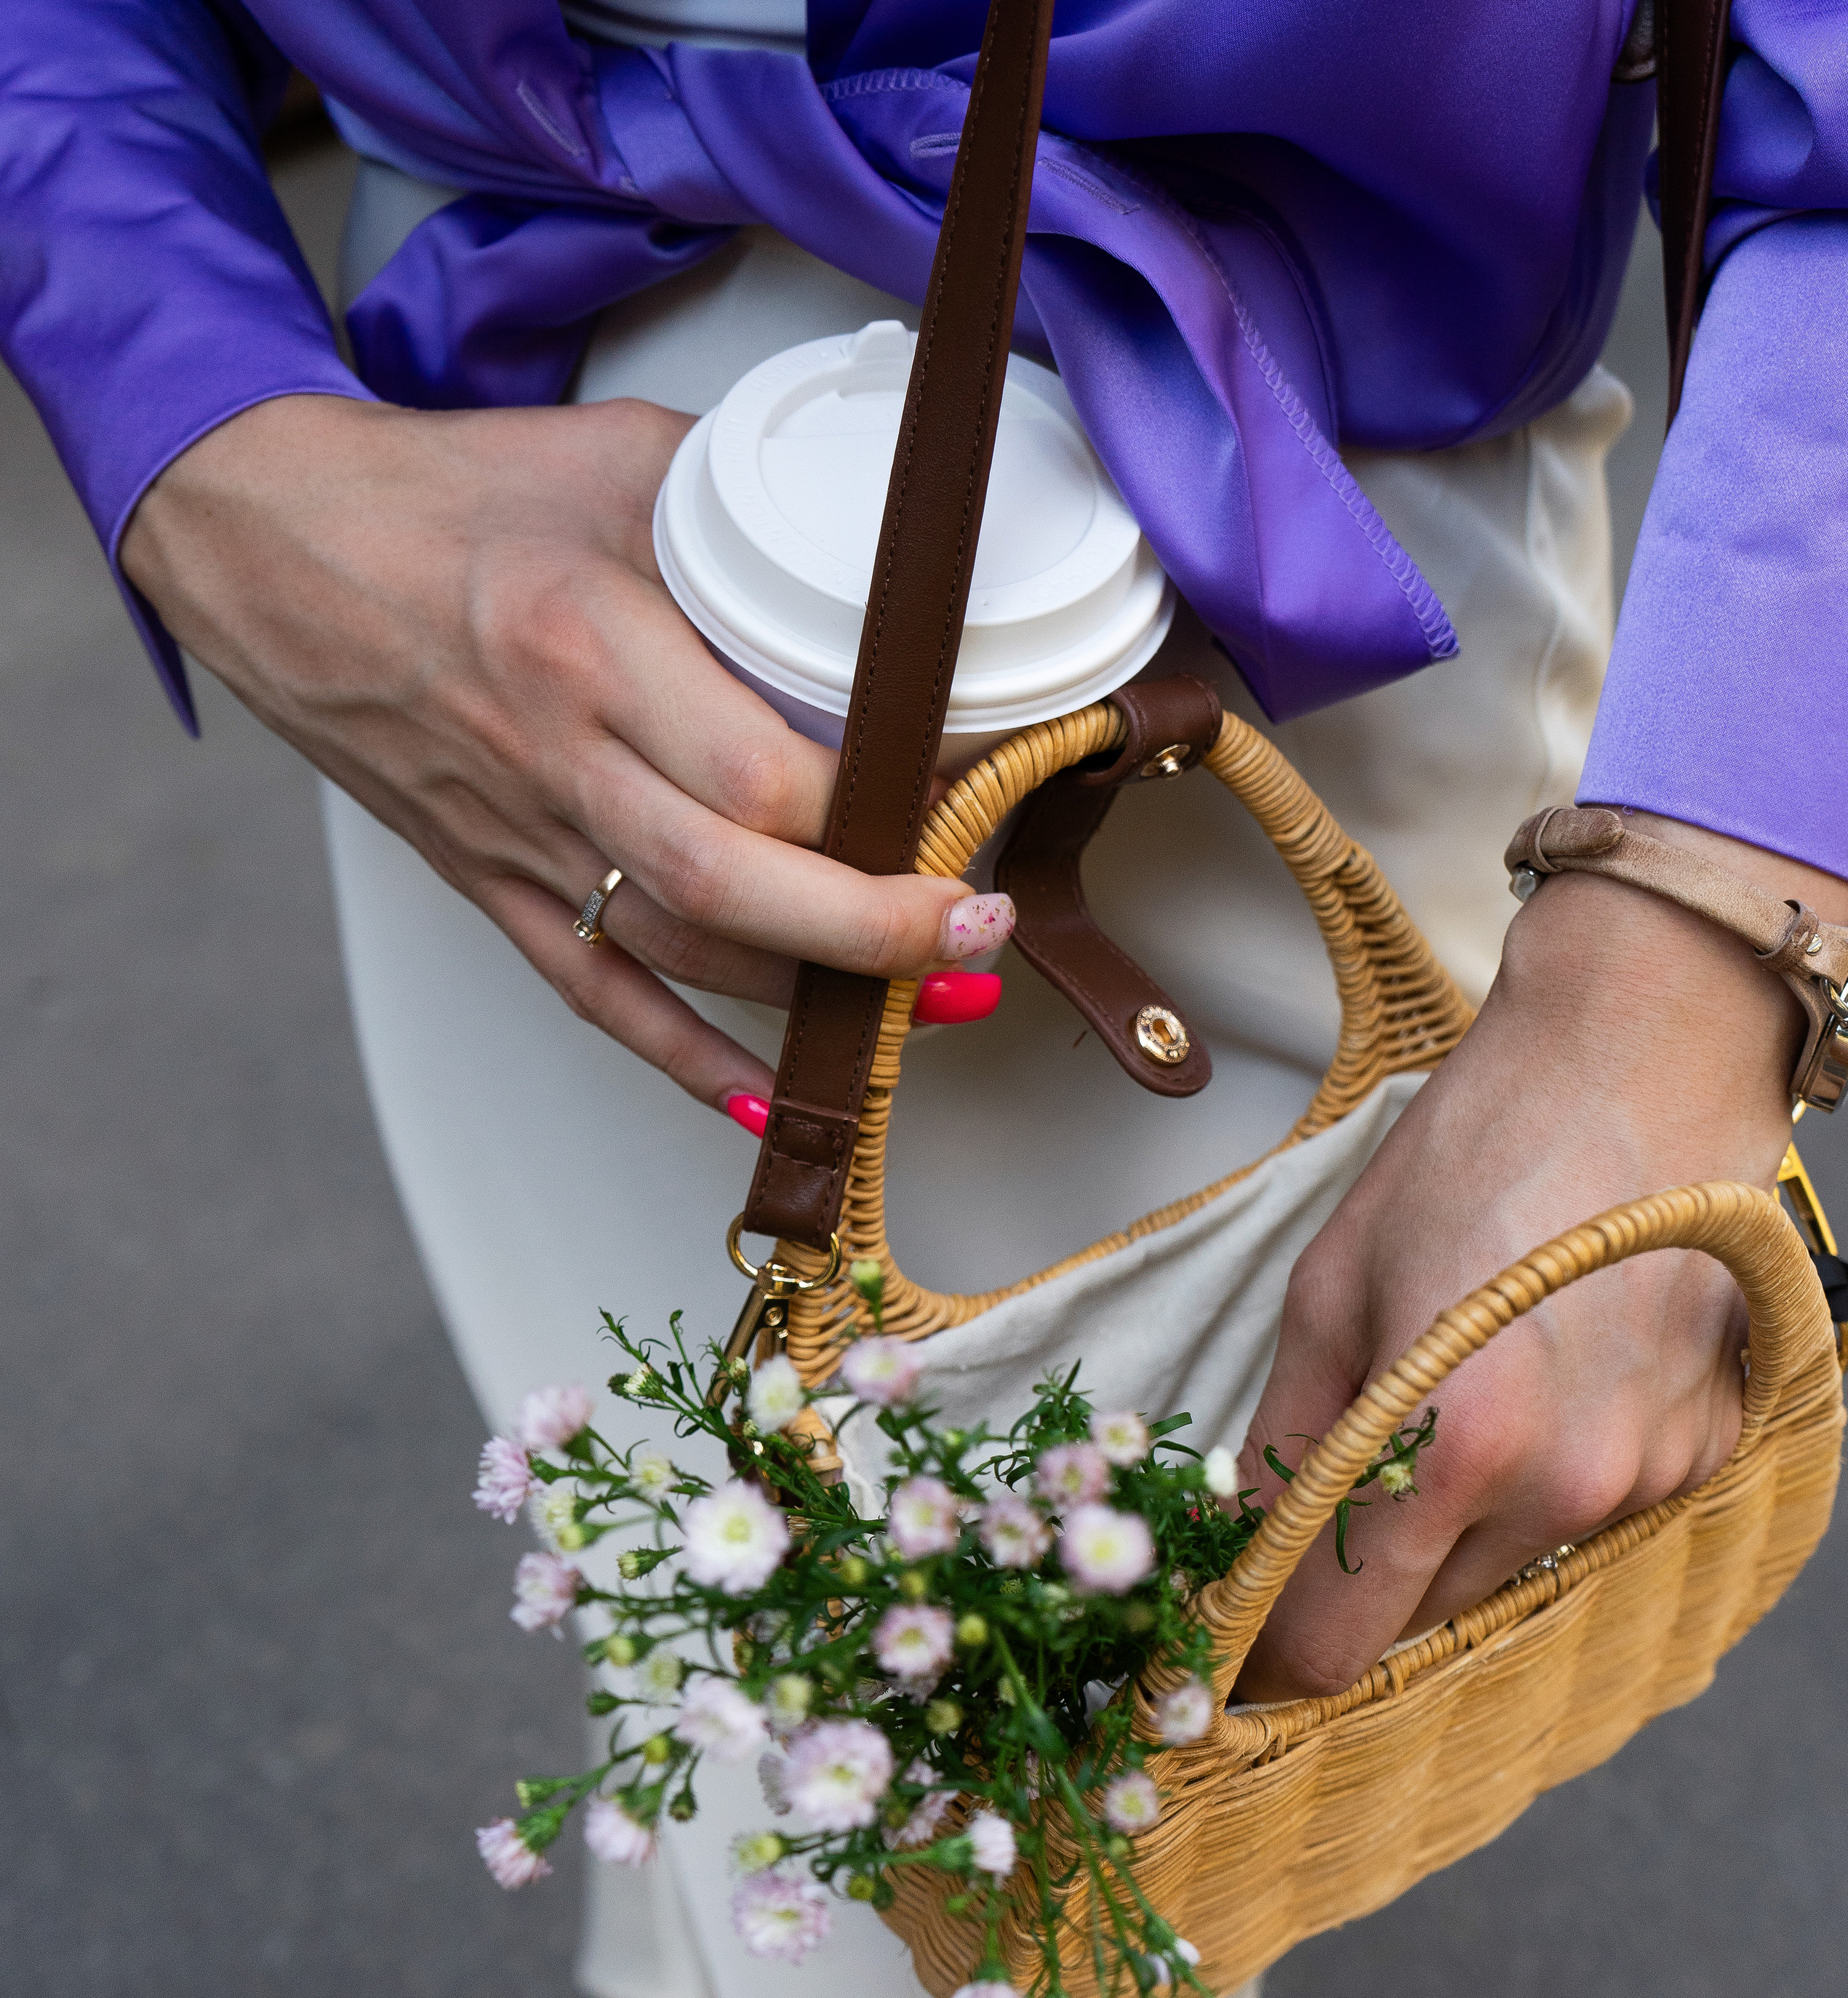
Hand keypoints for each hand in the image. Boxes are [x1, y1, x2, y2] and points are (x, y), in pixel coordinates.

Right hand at [119, 393, 998, 1113]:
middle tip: (981, 937)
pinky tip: (768, 1100)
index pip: (760, 770)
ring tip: (932, 1006)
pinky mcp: (491, 883)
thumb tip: (887, 560)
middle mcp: (555, 758)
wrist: (276, 550)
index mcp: (586, 642)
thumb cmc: (448, 497)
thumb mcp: (616, 456)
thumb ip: (749, 513)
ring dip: (814, 1000)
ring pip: (683, 958)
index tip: (972, 796)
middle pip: (732, 888)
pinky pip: (595, 995)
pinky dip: (686, 1061)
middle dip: (875, 934)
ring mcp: (520, 837)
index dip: (880, 805)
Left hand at [1238, 818, 1847, 1702]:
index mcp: (1454, 1450)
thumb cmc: (1469, 1156)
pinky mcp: (1705, 1448)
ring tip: (1455, 1396)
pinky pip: (1597, 1512)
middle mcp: (1568, 1489)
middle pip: (1430, 1617)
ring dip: (1463, 1526)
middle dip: (1367, 1579)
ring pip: (1514, 1567)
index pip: (1345, 1643)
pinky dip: (1551, 1478)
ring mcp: (1651, 1474)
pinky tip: (1542, 1379)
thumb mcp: (1331, 1290)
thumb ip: (1288, 1444)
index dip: (1276, 1657)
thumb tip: (1244, 1547)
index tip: (1238, 1644)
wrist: (1637, 1064)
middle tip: (1333, 1496)